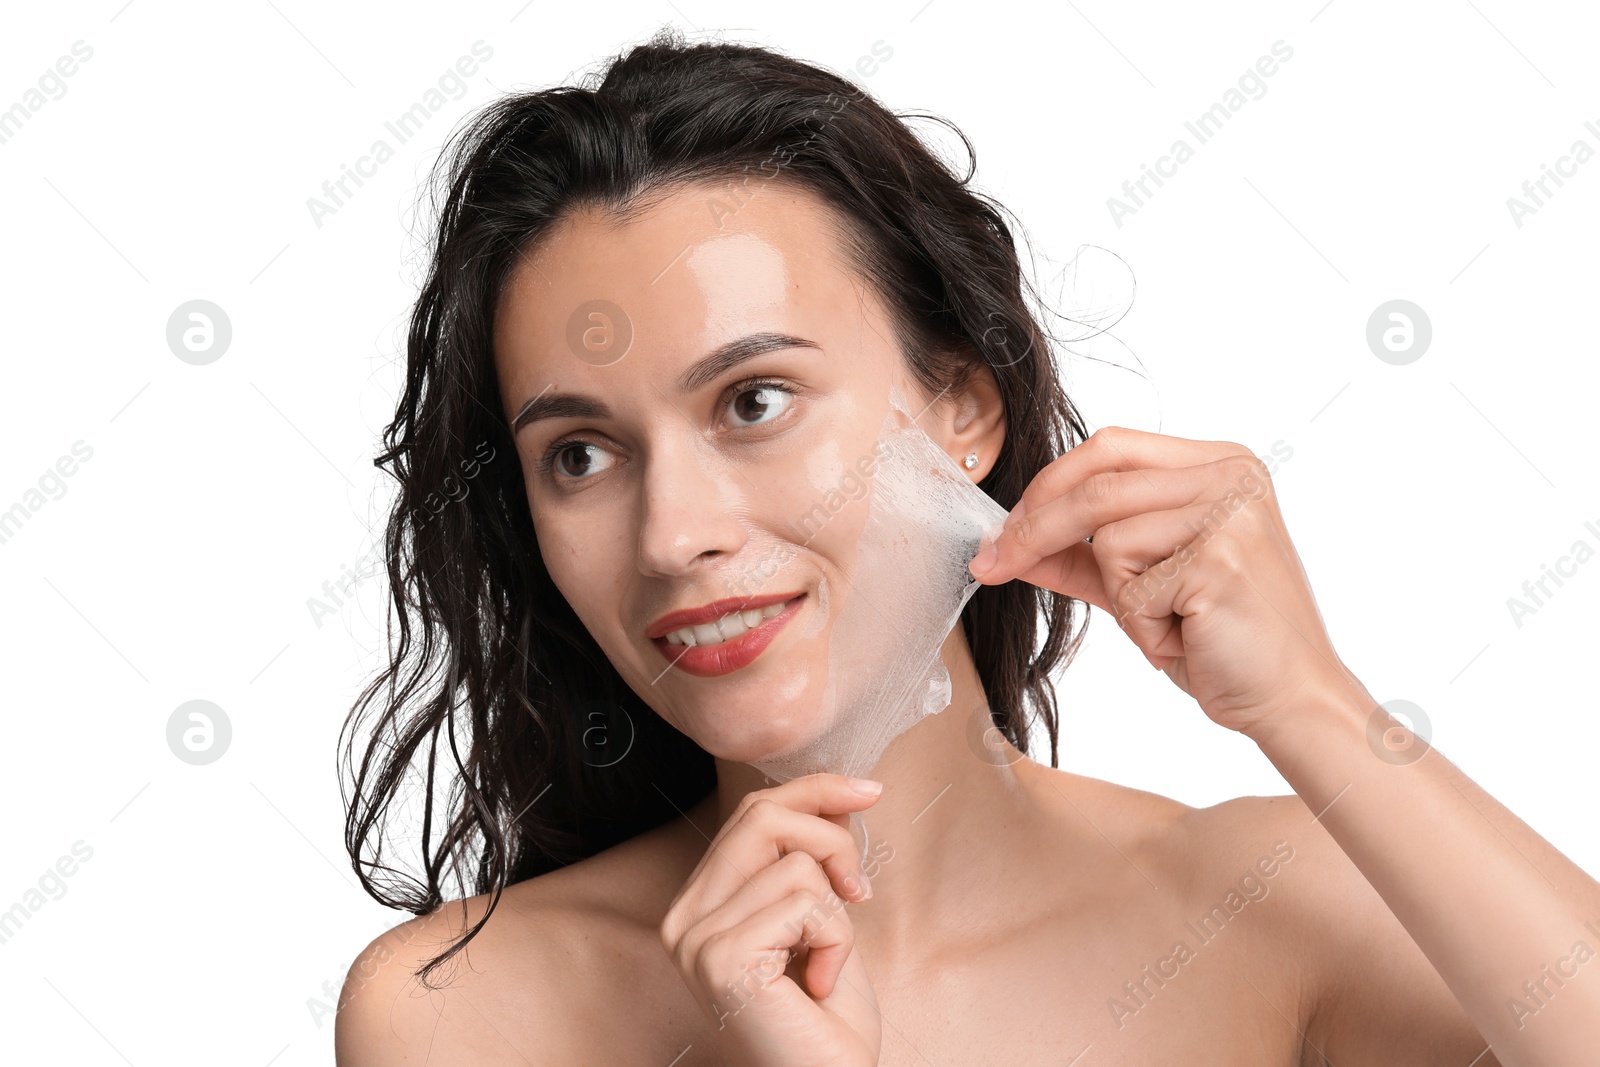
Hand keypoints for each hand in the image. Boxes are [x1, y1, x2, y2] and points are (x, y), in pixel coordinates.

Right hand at [659, 773, 883, 1065]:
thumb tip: (840, 796)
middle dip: (831, 839)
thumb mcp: (822, 918)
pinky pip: (806, 905)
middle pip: (763, 817)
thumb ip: (814, 860)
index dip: (814, 791)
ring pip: (795, 864)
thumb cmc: (826, 1018)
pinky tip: (820, 985)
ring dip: (837, 915)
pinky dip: (836, 942)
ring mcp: (695, 939)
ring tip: (825, 965)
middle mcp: (684, 917)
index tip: (868, 791)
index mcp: (700, 902)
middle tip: (859, 892)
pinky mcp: (721, 958)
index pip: (751, 813)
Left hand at [969, 426, 1349, 735]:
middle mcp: (1231, 474)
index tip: (1004, 527)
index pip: (1110, 447)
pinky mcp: (1222, 558)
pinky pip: (1132, 590)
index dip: (1048, 485)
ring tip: (1172, 623)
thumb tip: (1005, 542)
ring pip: (1109, 540)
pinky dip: (1143, 628)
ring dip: (1122, 599)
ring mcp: (1231, 512)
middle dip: (1034, 529)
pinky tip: (1189, 637)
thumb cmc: (1222, 640)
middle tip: (993, 562)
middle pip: (1097, 486)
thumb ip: (1080, 555)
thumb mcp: (1141, 585)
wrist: (1291, 698)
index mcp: (1218, 462)